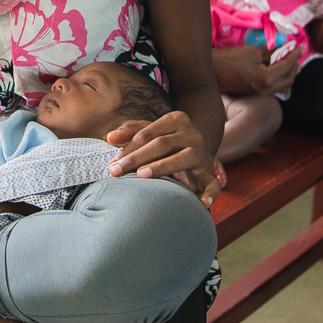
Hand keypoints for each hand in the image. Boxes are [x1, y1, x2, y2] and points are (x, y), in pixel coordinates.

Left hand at [106, 111, 220, 206]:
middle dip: (136, 158)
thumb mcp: (148, 134)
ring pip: (184, 157)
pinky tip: (203, 203)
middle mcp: (191, 134)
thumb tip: (109, 137)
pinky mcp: (209, 173)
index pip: (147, 133)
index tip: (112, 164)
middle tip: (116, 172)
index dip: (128, 148)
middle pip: (162, 144)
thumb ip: (130, 133)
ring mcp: (202, 153)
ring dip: (162, 166)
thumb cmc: (166, 143)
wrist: (198, 152)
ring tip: (141, 175)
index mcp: (176, 120)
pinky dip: (210, 193)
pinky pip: (213, 183)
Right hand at [212, 44, 300, 96]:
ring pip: (283, 85)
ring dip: (289, 73)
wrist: (213, 71)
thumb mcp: (253, 52)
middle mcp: (267, 89)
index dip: (295, 55)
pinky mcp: (257, 92)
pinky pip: (275, 87)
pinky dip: (281, 78)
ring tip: (292, 63)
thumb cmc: (231, 59)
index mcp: (267, 79)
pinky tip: (280, 70)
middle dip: (295, 66)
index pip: (287, 66)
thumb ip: (271, 54)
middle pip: (289, 79)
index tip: (300, 47)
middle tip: (297, 55)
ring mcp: (262, 93)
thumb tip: (283, 52)